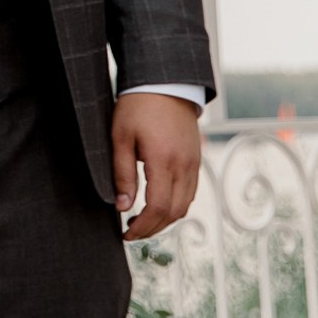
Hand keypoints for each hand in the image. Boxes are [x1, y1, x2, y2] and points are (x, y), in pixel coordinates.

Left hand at [111, 91, 202, 240]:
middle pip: (174, 213)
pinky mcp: (196, 160)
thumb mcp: (120, 138)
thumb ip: (122, 174)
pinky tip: (157, 204)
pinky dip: (176, 206)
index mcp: (164, 161)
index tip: (125, 233)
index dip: (143, 227)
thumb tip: (122, 207)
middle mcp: (184, 166)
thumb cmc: (137, 107)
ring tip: (141, 221)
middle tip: (131, 232)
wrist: (166, 84)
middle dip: (153, 229)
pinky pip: (190, 193)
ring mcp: (194, 164)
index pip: (158, 208)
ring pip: (186, 206)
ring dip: (165, 220)